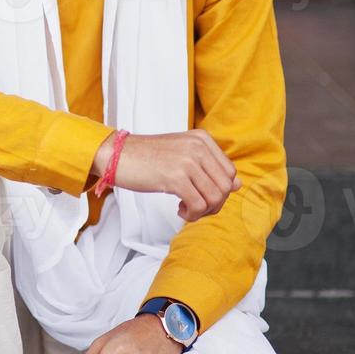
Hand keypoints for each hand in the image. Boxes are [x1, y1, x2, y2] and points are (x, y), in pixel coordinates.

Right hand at [92, 128, 241, 220]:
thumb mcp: (182, 154)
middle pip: (225, 187)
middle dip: (214, 204)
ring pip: (215, 198)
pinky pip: (199, 205)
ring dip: (202, 211)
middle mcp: (198, 147)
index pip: (230, 172)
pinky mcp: (175, 177)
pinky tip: (180, 210)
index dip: (220, 191)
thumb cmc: (146, 157)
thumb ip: (209, 166)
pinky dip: (192, 215)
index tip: (202, 195)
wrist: (116, 155)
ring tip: (186, 209)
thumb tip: (238, 185)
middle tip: (195, 207)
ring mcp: (187, 161)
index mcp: (202, 138)